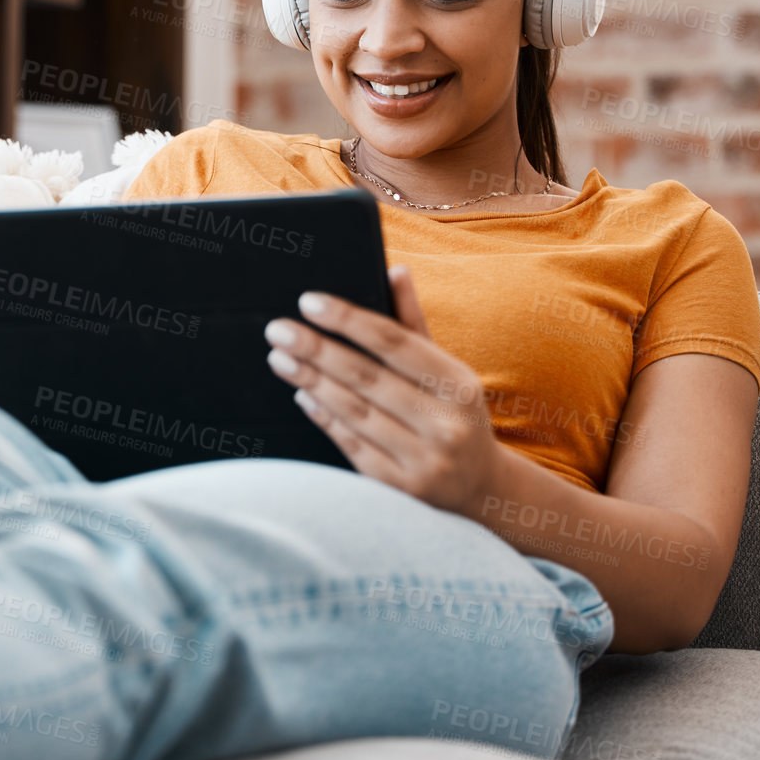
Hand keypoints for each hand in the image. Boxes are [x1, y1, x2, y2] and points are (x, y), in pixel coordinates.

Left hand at [262, 264, 501, 514]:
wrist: (479, 486)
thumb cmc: (454, 414)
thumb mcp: (446, 369)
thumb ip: (415, 323)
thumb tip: (394, 269)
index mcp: (460, 386)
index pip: (395, 342)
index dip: (349, 319)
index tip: (310, 302)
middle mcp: (445, 425)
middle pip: (367, 377)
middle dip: (317, 350)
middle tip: (279, 330)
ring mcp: (424, 461)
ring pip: (354, 412)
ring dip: (311, 382)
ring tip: (280, 359)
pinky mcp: (401, 489)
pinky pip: (352, 446)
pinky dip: (324, 418)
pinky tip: (302, 395)